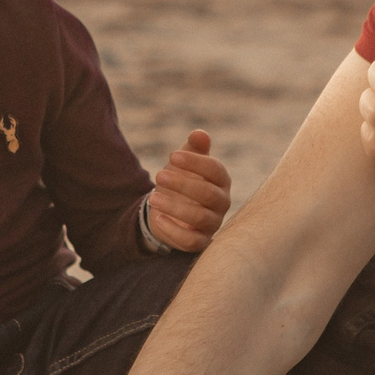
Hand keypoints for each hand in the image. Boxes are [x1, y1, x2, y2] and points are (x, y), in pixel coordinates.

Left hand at [144, 131, 229, 252]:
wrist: (170, 209)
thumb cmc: (182, 180)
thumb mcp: (185, 163)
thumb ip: (193, 148)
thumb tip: (200, 133)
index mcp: (221, 180)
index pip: (216, 170)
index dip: (196, 162)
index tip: (173, 156)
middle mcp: (222, 202)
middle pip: (208, 194)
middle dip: (182, 184)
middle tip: (159, 175)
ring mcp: (213, 223)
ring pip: (200, 217)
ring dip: (175, 207)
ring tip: (153, 198)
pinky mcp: (201, 241)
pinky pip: (192, 241)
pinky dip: (174, 231)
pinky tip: (158, 219)